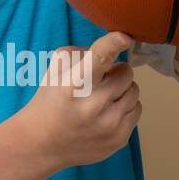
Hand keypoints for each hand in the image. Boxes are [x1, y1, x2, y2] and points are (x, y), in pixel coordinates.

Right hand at [18, 31, 141, 173]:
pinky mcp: (119, 139)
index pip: (98, 58)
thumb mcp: (57, 68)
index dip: (112, 44)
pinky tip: (105, 114)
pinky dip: (124, 108)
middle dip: (114, 73)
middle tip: (98, 82)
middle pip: (126, 72)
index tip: (124, 37)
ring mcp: (108, 125)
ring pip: (135, 91)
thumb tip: (115, 48)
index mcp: (74, 84)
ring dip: (121, 91)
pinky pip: (137, 110)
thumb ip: (85, 53)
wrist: (41, 143)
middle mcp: (93, 106)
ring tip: (100, 100)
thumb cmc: (51, 99)